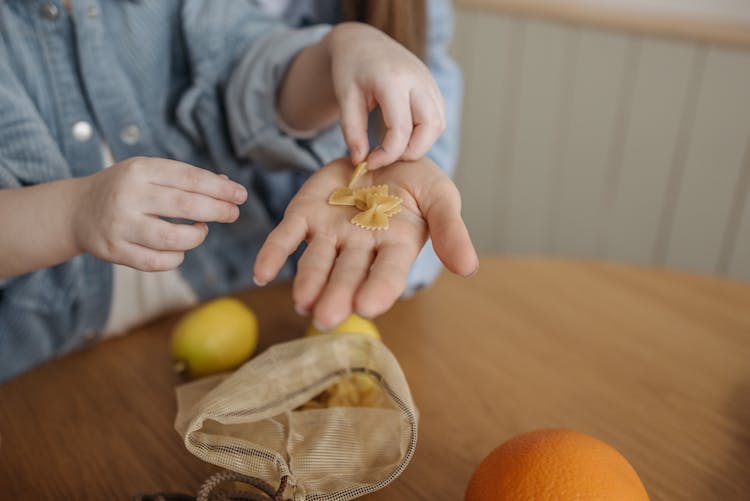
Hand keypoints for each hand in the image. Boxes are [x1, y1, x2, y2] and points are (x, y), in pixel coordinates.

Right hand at [74, 157, 246, 270]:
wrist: (77, 210)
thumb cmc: (126, 189)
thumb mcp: (150, 172)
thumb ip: (186, 179)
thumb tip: (228, 187)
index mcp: (140, 170)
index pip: (189, 178)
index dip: (220, 188)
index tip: (240, 195)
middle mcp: (129, 196)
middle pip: (185, 206)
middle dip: (217, 211)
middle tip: (233, 214)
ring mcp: (120, 225)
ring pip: (173, 238)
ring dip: (197, 236)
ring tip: (201, 230)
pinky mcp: (115, 251)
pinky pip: (157, 262)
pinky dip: (177, 257)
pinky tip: (180, 248)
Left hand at [253, 157, 477, 329]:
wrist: (381, 149)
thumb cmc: (417, 181)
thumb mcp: (440, 196)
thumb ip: (451, 229)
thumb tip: (470, 268)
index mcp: (395, 247)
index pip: (387, 273)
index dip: (378, 289)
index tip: (369, 306)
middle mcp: (360, 248)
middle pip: (347, 274)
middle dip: (337, 295)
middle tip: (326, 317)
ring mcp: (330, 234)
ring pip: (316, 262)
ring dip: (308, 282)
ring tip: (301, 301)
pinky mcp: (305, 215)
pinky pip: (286, 236)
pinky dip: (273, 254)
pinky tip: (261, 272)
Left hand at [328, 23, 445, 169]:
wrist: (362, 42)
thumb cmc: (350, 69)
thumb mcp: (345, 98)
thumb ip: (352, 131)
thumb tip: (361, 161)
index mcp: (393, 80)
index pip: (401, 130)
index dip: (387, 154)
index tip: (369, 162)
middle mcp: (418, 79)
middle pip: (431, 127)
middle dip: (412, 151)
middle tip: (387, 157)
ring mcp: (429, 81)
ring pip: (439, 124)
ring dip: (421, 143)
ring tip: (394, 146)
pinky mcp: (432, 86)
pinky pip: (438, 116)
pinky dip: (424, 132)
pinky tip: (403, 135)